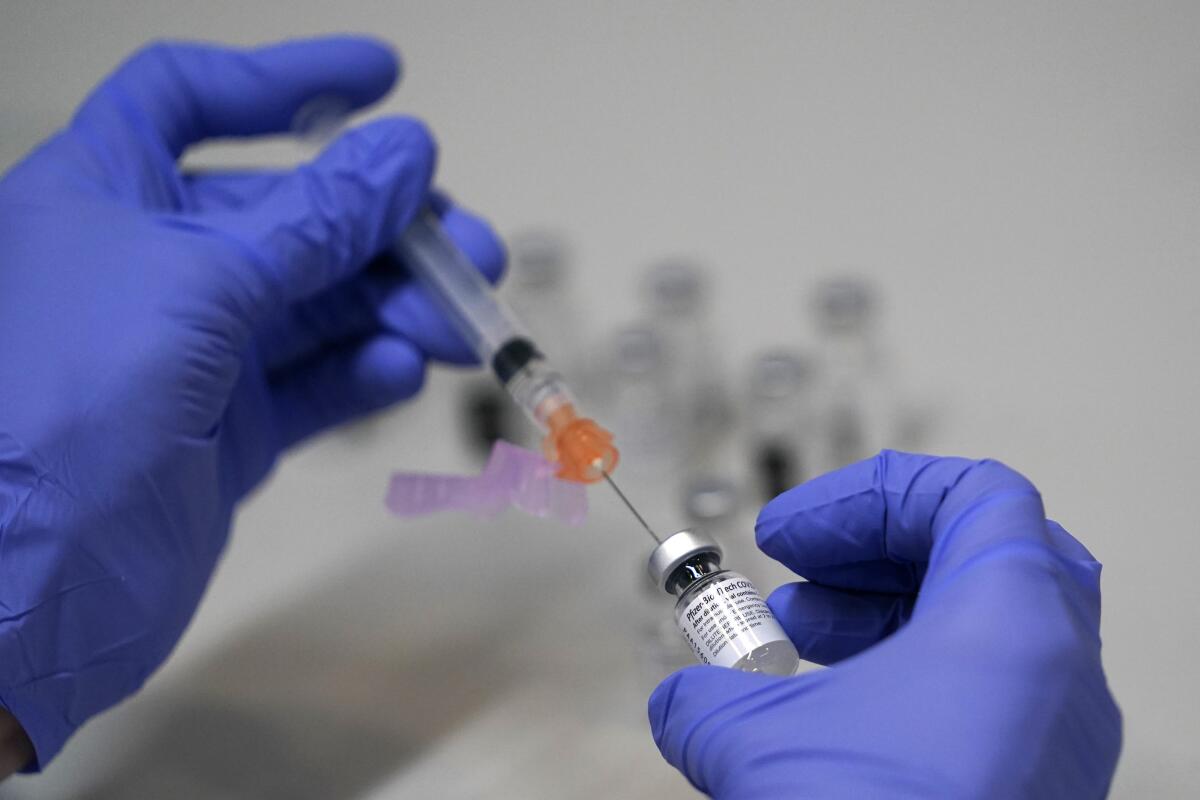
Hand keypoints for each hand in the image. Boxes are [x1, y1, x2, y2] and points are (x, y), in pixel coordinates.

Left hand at [0, 37, 502, 768]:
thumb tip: (403, 156)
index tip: (380, 80)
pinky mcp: (231, 429)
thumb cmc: (61, 411)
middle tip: (466, 247)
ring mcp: (193, 352)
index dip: (284, 79)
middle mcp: (151, 265)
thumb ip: (313, 219)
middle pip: (289, 213)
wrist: (28, 589)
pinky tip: (401, 370)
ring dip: (396, 304)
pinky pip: (316, 383)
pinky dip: (365, 372)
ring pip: (319, 304)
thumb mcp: (198, 283)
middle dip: (383, 225)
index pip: (191, 100)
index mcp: (104, 196)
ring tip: (461, 321)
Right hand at [650, 451, 1121, 798]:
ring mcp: (1055, 738)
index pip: (971, 495)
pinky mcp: (1035, 787)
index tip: (796, 530)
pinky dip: (909, 679)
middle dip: (873, 554)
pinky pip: (984, 695)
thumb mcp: (757, 745)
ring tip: (798, 645)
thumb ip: (707, 699)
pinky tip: (833, 714)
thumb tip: (685, 702)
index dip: (869, 496)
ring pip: (983, 628)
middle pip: (981, 552)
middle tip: (799, 574)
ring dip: (883, 617)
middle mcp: (1057, 678)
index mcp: (1013, 626)